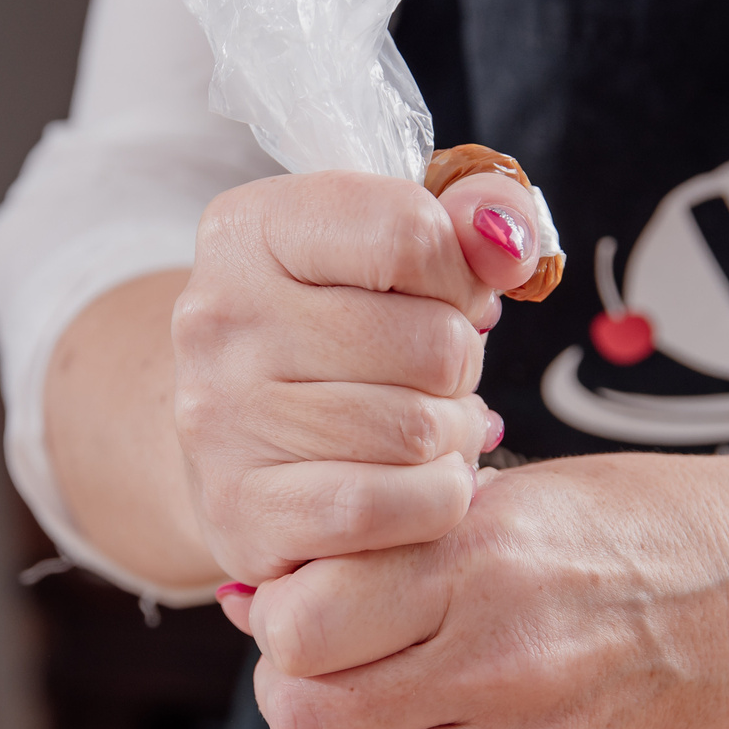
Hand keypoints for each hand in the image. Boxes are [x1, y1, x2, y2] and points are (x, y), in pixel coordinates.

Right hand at [174, 168, 544, 584]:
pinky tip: (420, 483)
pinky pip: (387, 507)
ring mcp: (221, 420)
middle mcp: (219, 317)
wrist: (230, 440)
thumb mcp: (381, 250)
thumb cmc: (326, 335)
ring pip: (420, 431)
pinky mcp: (242, 511)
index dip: (462, 275)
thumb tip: (509, 243)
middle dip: (463, 367)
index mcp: (251, 229)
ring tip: (429, 429)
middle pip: (433, 343)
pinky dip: (434, 501)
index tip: (449, 296)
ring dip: (455, 437)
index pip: (410, 232)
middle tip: (437, 377)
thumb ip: (463, 217)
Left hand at [233, 452, 728, 728]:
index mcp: (479, 559)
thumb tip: (254, 594)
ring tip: (327, 716)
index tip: (294, 595)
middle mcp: (496, 655)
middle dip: (281, 687)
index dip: (277, 613)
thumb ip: (388, 547)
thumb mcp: (505, 497)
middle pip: (311, 709)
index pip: (307, 620)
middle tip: (302, 661)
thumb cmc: (631, 525)